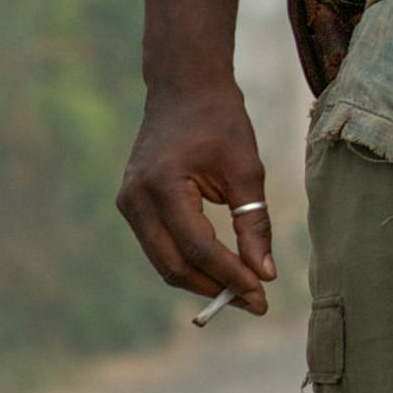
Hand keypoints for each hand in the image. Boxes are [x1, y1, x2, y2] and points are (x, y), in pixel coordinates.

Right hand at [113, 79, 272, 312]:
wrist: (183, 89)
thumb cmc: (219, 122)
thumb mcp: (246, 170)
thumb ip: (254, 224)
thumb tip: (265, 274)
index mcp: (162, 184)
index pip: (198, 247)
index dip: (230, 275)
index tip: (261, 295)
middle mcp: (136, 198)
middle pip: (174, 265)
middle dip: (216, 288)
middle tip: (255, 302)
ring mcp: (128, 204)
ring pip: (165, 263)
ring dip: (203, 282)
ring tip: (243, 290)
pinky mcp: (132, 207)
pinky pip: (161, 248)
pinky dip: (190, 264)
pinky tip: (222, 270)